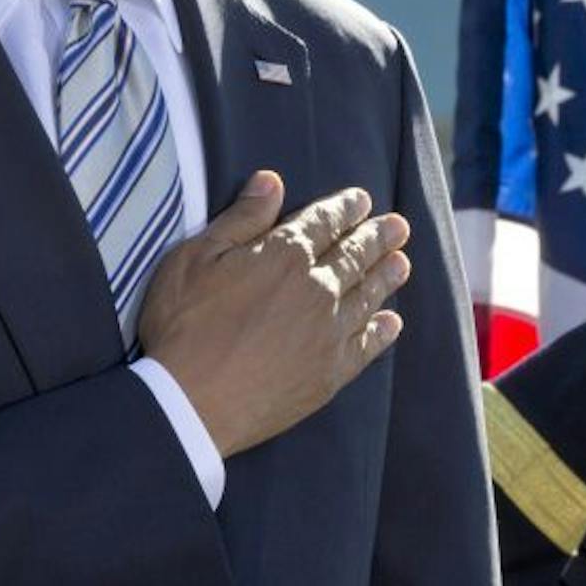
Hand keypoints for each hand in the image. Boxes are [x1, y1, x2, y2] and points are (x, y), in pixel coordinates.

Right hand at [138, 171, 410, 456]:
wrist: (189, 403)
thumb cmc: (183, 326)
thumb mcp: (196, 258)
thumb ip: (241, 219)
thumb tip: (272, 181)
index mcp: (285, 256)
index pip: (324, 222)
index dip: (346, 208)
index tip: (363, 200)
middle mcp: (317, 290)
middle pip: (355, 256)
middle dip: (377, 238)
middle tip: (398, 227)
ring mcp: (327, 334)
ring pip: (367, 296)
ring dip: (386, 277)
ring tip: (402, 263)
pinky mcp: (329, 374)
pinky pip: (366, 346)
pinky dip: (382, 332)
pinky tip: (392, 322)